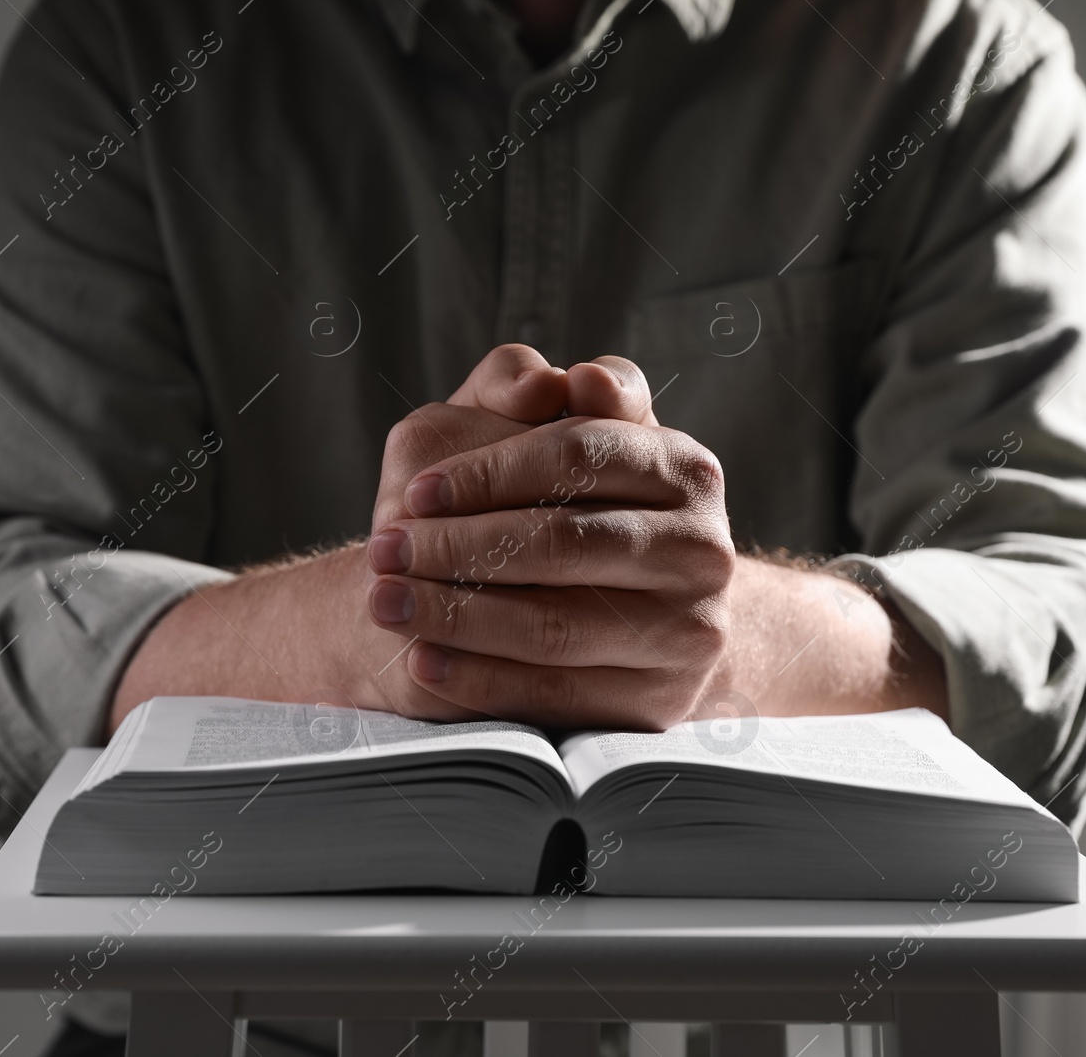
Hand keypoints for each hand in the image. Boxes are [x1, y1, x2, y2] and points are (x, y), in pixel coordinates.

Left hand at [365, 356, 735, 729]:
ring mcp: (690, 631)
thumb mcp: (535, 432)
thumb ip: (518, 386)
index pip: (580, 455)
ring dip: (456, 615)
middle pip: (565, 543)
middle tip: (382, 551)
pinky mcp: (662, 702)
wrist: (628, 614)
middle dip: (459, 548)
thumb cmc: (561, 508)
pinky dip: (481, 678)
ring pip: (558, 624)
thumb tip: (543, 384)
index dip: (489, 471)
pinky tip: (424, 660)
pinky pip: (559, 694)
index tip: (416, 492)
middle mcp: (703, 547)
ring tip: (386, 603)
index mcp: (683, 466)